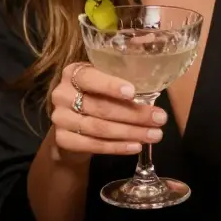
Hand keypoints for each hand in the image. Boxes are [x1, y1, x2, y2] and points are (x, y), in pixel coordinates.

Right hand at [48, 62, 166, 162]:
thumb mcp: (103, 85)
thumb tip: (153, 88)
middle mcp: (62, 94)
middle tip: (160, 118)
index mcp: (74, 73)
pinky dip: (117, 147)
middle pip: (101, 106)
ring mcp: (60, 118)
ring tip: (154, 135)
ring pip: (99, 127)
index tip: (133, 92)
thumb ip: (120, 83)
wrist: (72, 129)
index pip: (90, 78)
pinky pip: (94, 145)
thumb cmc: (95, 99)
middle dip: (134, 114)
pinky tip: (136, 146)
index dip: (111, 86)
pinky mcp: (63, 140)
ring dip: (130, 132)